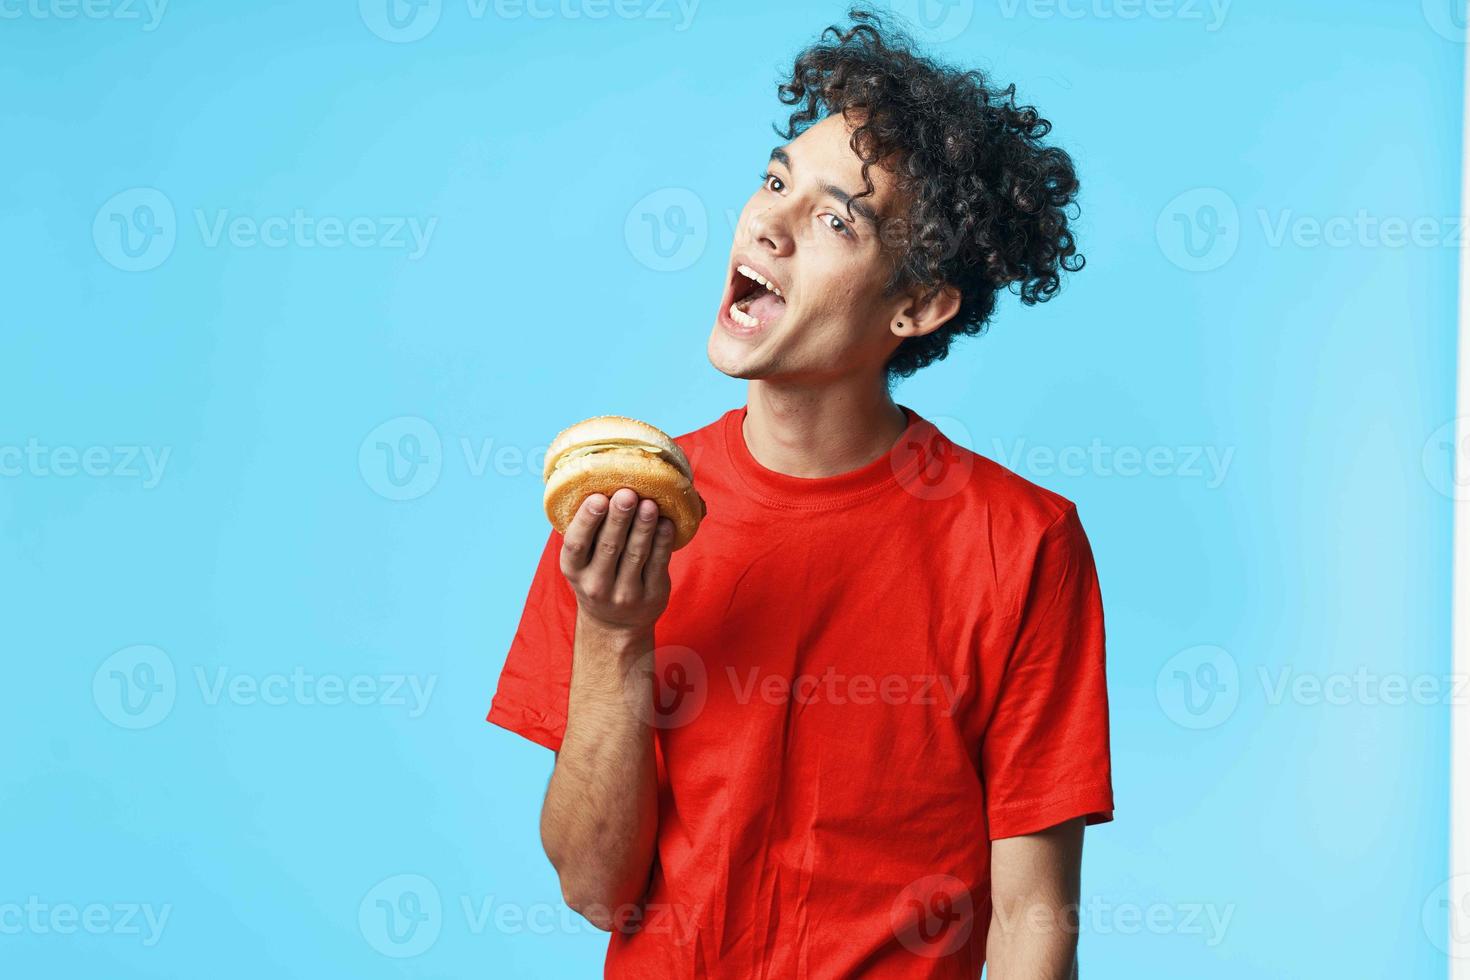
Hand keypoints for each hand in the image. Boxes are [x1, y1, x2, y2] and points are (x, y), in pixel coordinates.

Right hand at [559, 487, 674, 635]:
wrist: (615, 624)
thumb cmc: (598, 575)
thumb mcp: (583, 561)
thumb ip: (591, 530)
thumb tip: (604, 482)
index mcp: (574, 569)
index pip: (577, 545)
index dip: (587, 521)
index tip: (598, 497)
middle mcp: (596, 584)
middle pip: (609, 547)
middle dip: (619, 518)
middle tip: (627, 493)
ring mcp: (625, 593)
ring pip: (636, 554)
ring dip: (644, 527)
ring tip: (650, 503)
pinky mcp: (652, 596)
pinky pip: (658, 564)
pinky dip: (663, 542)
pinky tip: (667, 522)